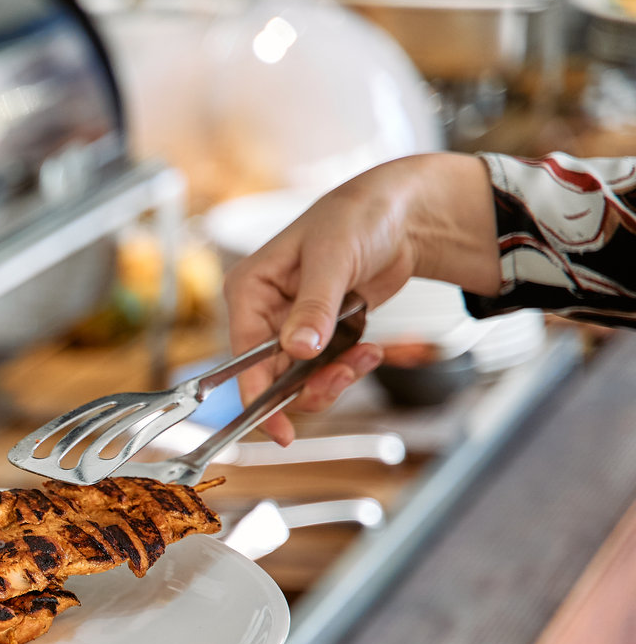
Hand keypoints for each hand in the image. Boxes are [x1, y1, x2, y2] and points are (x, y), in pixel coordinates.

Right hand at [226, 153, 501, 444]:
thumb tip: (298, 349)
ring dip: (335, 378)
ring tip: (366, 357)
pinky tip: (371, 350)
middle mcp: (263, 313)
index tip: (279, 429)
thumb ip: (314, 307)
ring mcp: (291, 326)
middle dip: (310, 386)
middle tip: (346, 375)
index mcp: (249, 290)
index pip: (243, 356)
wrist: (399, 214)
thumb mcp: (334, 258)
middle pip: (272, 376)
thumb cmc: (357, 217)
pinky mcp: (319, 334)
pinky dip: (350, 368)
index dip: (258, 395)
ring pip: (300, 380)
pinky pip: (325, 370)